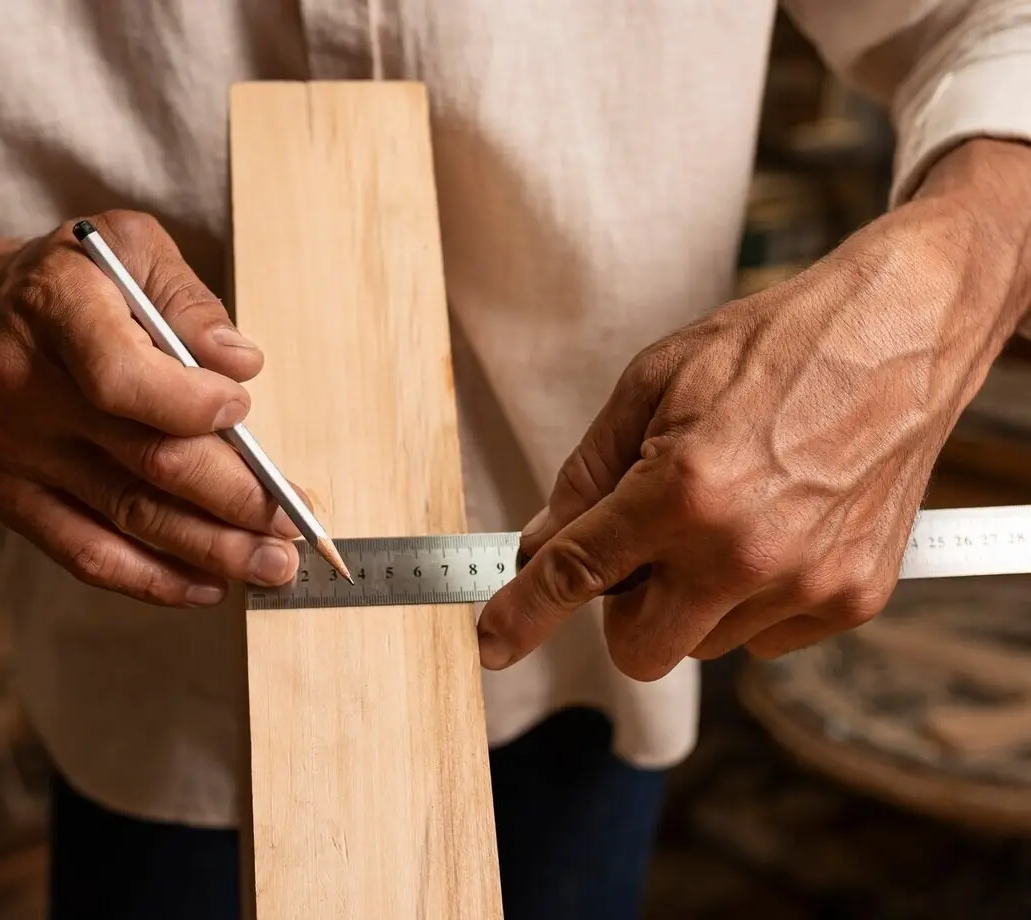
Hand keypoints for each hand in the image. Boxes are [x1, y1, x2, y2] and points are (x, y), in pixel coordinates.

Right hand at [0, 210, 304, 605]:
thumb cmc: (68, 279)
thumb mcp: (127, 246)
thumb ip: (186, 299)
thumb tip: (241, 364)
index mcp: (54, 308)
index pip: (121, 376)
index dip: (190, 404)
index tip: (242, 413)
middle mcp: (25, 387)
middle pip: (144, 459)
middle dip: (233, 498)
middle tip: (293, 523)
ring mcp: (14, 453)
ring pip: (126, 516)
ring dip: (210, 548)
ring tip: (274, 564)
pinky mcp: (11, 497)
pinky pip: (85, 554)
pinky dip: (152, 579)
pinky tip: (208, 584)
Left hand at [477, 139, 1030, 677]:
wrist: (901, 333)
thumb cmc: (772, 346)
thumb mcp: (654, 383)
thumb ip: (587, 474)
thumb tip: (538, 541)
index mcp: (684, 489)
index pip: (578, 574)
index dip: (523, 614)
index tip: (492, 645)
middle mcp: (744, 550)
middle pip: (639, 649)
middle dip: (623, 610)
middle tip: (642, 547)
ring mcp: (806, 582)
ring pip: (703, 643)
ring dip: (691, 599)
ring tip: (726, 516)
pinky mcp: (854, 598)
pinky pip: (765, 636)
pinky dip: (751, 599)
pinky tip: (774, 529)